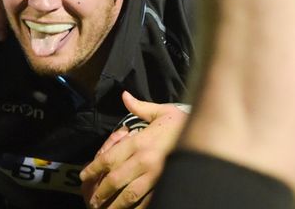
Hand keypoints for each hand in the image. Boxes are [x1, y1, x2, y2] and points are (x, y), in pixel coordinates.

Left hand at [80, 91, 187, 208]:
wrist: (210, 134)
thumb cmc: (183, 123)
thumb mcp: (161, 112)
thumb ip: (139, 107)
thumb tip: (124, 96)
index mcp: (139, 142)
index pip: (109, 158)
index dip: (93, 169)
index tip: (84, 176)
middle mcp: (145, 160)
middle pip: (115, 179)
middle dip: (101, 191)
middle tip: (92, 200)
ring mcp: (156, 176)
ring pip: (130, 195)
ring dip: (115, 204)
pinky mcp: (167, 186)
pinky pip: (148, 201)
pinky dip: (137, 208)